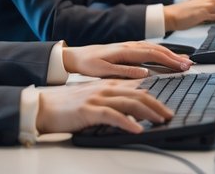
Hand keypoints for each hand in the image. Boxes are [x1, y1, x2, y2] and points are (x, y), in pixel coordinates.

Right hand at [35, 80, 171, 134]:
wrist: (45, 107)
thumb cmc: (69, 106)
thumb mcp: (95, 98)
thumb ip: (113, 99)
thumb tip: (132, 108)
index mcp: (109, 84)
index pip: (138, 88)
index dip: (155, 97)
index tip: (166, 107)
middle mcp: (106, 88)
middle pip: (139, 94)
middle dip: (157, 105)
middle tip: (168, 115)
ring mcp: (98, 98)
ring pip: (130, 103)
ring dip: (148, 113)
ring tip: (160, 120)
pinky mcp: (89, 110)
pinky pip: (113, 116)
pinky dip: (127, 122)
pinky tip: (137, 129)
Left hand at [62, 41, 191, 77]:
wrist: (76, 55)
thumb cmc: (88, 64)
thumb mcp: (103, 71)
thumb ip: (124, 71)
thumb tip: (145, 73)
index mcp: (125, 50)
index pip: (153, 54)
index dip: (170, 60)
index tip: (182, 67)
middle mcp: (130, 45)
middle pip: (158, 49)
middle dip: (175, 57)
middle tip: (189, 65)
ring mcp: (130, 45)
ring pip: (155, 48)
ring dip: (170, 53)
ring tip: (183, 61)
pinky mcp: (128, 48)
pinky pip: (149, 49)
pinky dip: (161, 52)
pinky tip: (167, 56)